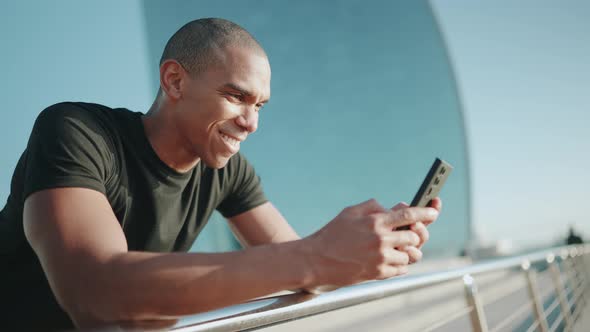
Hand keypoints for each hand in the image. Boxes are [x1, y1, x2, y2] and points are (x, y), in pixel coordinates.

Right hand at [303, 198, 438, 289]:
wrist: (316, 260)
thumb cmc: (332, 234)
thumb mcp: (350, 212)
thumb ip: (373, 206)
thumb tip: (393, 207)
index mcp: (375, 221)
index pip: (409, 213)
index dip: (426, 211)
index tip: (434, 211)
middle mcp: (381, 239)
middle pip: (415, 235)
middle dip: (415, 233)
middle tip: (409, 232)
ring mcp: (381, 258)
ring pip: (411, 254)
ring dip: (407, 250)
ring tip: (397, 247)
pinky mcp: (378, 273)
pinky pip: (402, 268)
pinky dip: (400, 263)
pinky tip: (389, 258)